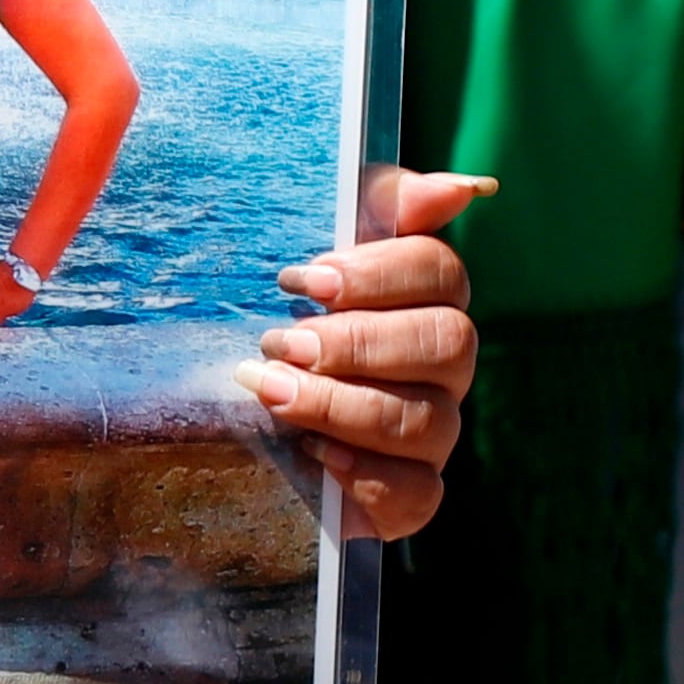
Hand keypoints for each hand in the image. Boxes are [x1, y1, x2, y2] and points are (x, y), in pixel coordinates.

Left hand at [239, 165, 491, 543]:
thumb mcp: (305, 236)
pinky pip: (415, 494)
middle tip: (282, 341)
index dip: (380, 274)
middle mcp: (439, 366)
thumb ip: (381, 202)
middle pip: (446, 343)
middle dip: (358, 342)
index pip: (441, 273)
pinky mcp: (405, 495)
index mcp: (422, 298)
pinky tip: (310, 454)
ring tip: (270, 390)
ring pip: (426, 420)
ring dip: (343, 405)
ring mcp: (429, 432)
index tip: (305, 279)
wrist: (217, 410)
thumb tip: (466, 187)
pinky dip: (363, 475)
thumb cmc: (271, 308)